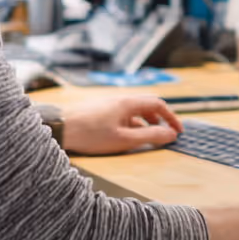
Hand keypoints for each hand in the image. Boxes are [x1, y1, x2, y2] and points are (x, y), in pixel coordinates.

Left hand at [60, 96, 183, 154]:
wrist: (59, 128)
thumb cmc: (91, 134)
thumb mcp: (123, 140)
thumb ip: (149, 137)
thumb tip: (171, 135)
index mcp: (128, 102)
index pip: (158, 104)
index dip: (171, 117)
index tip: (178, 131)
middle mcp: (120, 99)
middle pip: (147, 105)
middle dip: (160, 119)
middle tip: (166, 134)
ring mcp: (109, 105)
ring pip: (134, 111)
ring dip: (146, 123)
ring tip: (148, 139)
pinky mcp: (100, 112)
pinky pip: (123, 115)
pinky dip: (132, 125)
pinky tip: (127, 138)